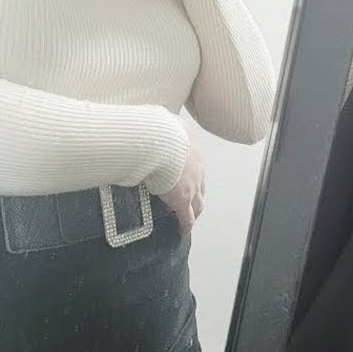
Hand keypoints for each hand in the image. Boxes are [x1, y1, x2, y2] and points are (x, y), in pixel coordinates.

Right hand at [158, 120, 204, 238]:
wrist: (158, 141)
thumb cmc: (157, 129)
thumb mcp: (162, 120)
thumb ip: (159, 122)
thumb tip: (151, 118)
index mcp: (192, 149)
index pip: (195, 166)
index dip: (191, 175)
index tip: (185, 179)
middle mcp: (197, 169)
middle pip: (201, 186)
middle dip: (196, 194)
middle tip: (190, 201)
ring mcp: (192, 186)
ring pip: (198, 204)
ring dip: (194, 211)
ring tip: (188, 218)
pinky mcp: (182, 201)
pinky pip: (186, 219)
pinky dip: (185, 227)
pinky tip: (182, 233)